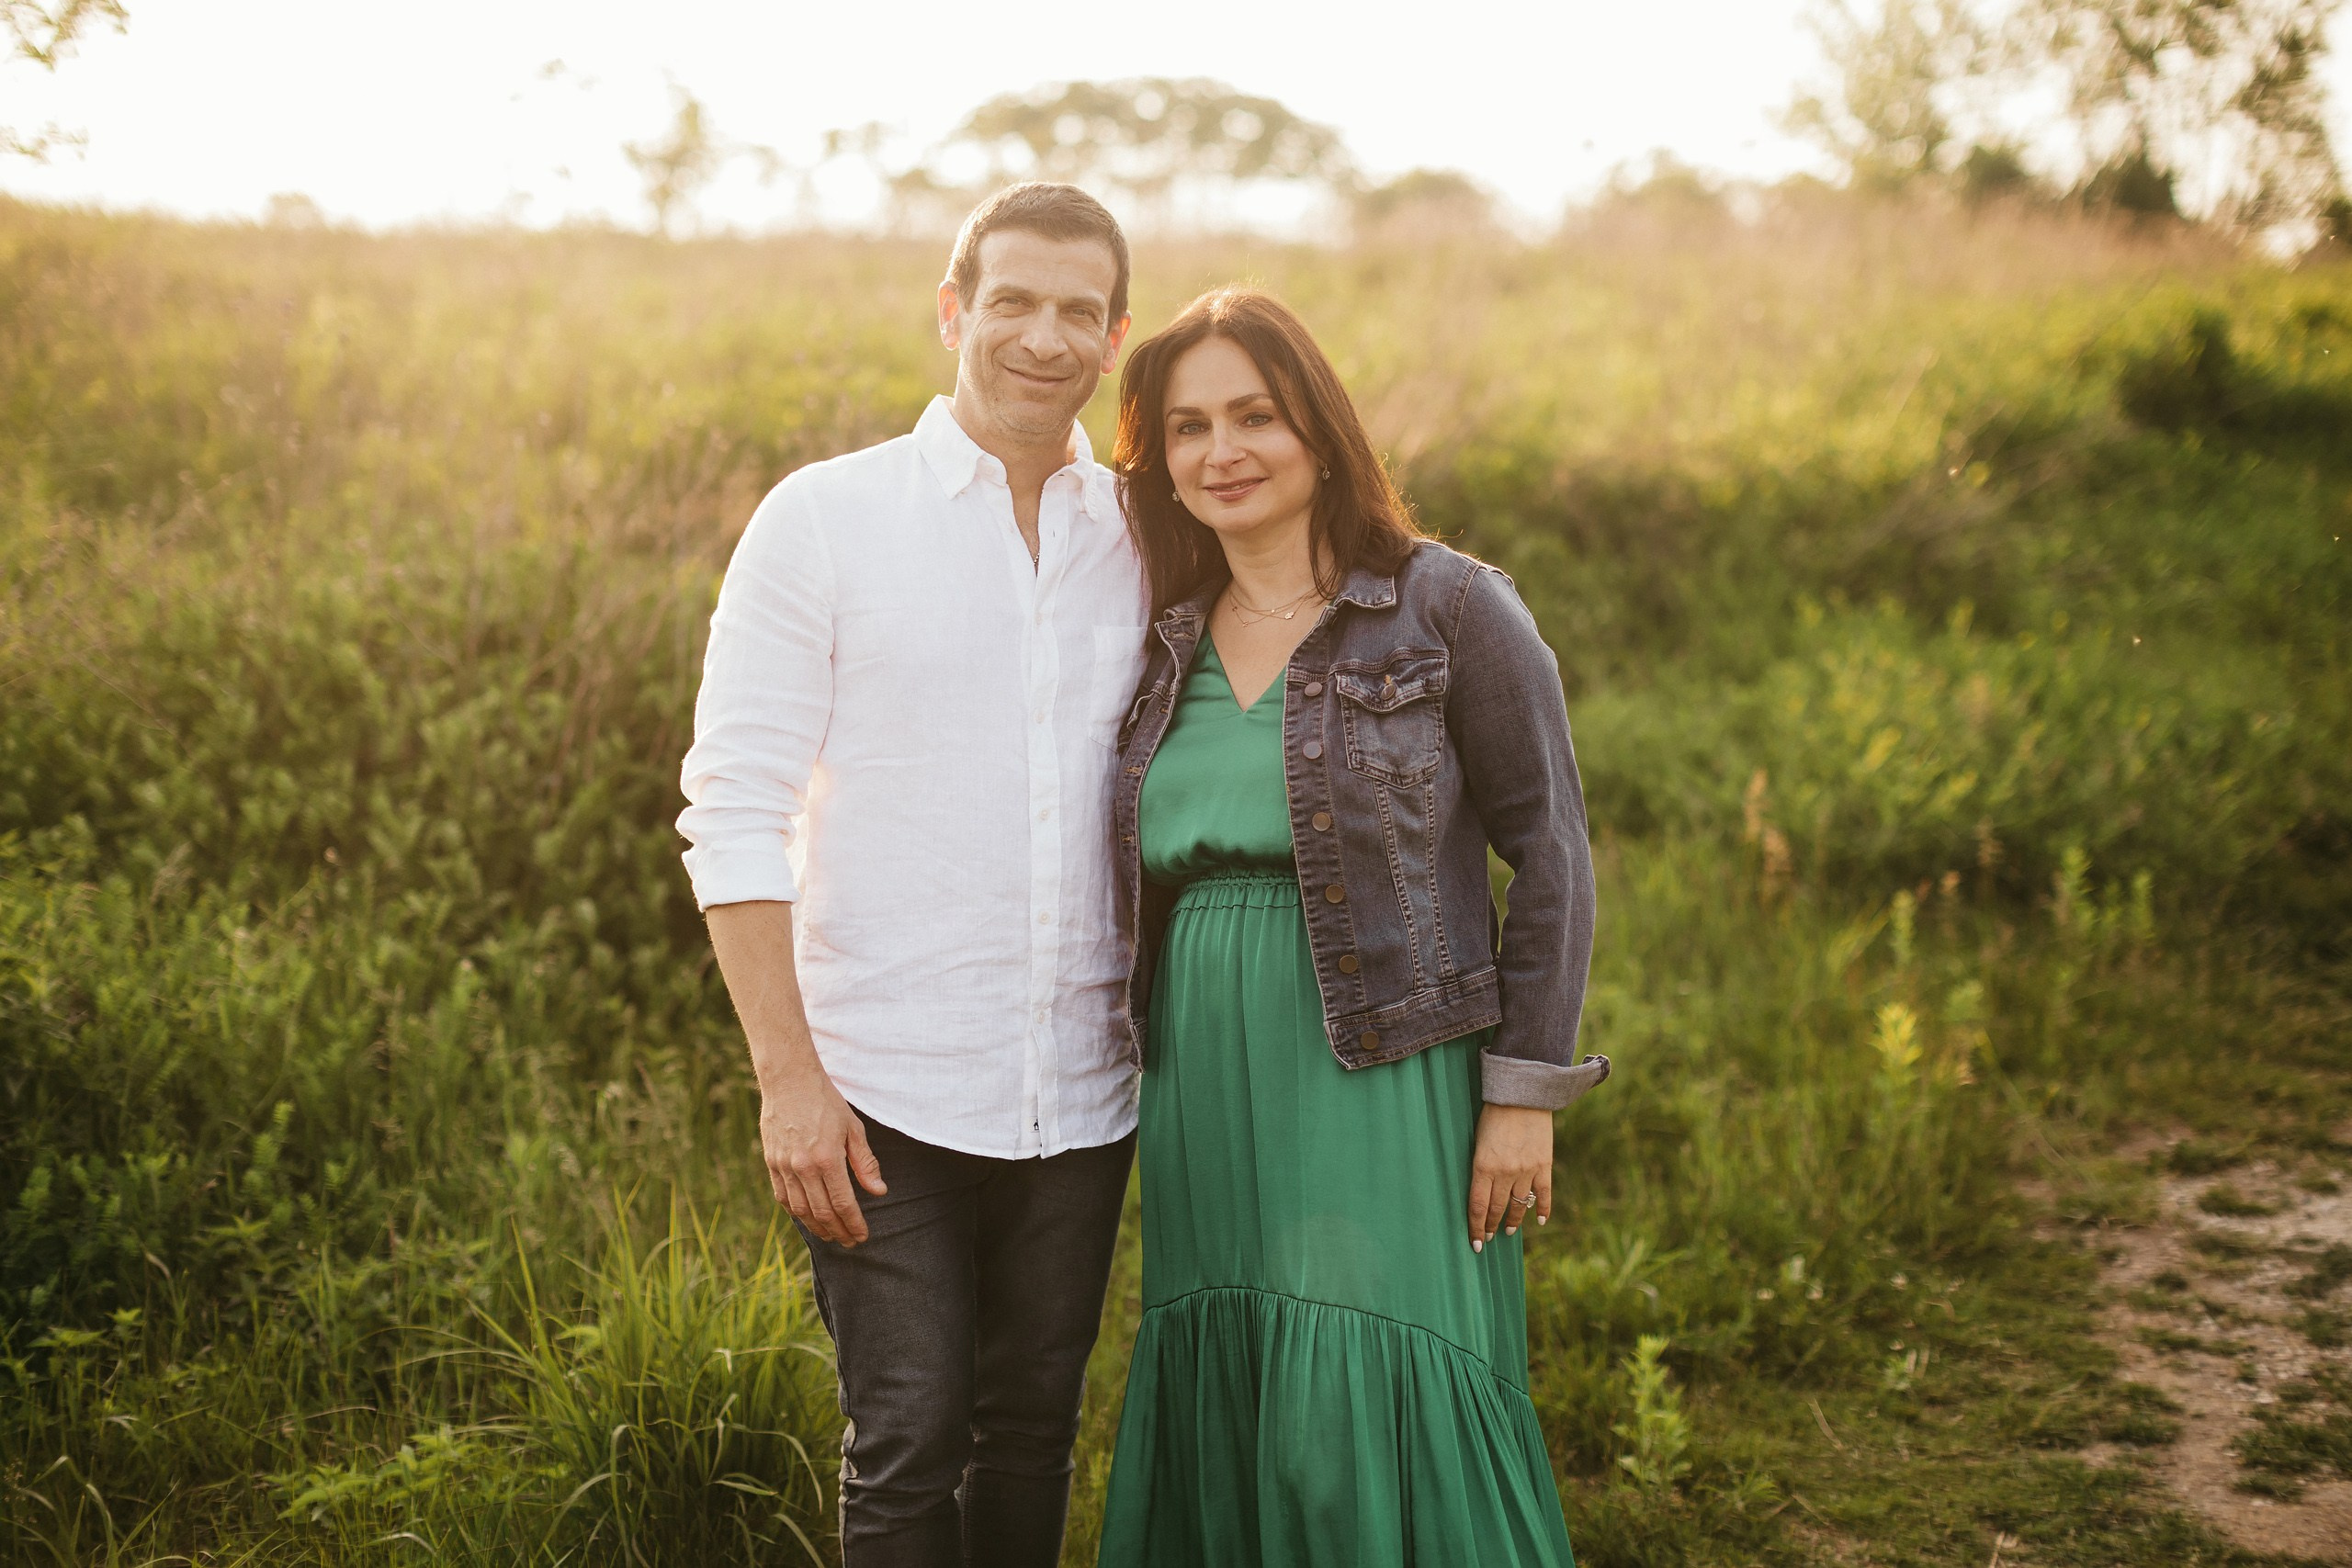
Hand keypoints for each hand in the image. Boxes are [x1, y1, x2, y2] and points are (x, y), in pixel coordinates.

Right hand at [759, 1063, 887, 1246]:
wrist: (789, 1080)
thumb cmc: (826, 1101)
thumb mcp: (853, 1128)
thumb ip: (865, 1163)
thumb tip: (879, 1191)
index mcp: (828, 1159)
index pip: (842, 1203)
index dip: (854, 1224)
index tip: (862, 1236)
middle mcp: (803, 1167)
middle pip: (821, 1212)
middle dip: (838, 1231)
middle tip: (850, 1241)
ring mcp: (784, 1166)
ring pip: (800, 1210)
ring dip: (817, 1228)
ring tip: (831, 1235)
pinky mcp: (771, 1163)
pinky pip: (782, 1197)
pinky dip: (795, 1213)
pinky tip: (807, 1218)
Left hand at [1468, 1104, 1553, 1251]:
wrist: (1522, 1094)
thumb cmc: (1493, 1114)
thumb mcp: (1477, 1140)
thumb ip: (1480, 1166)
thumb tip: (1480, 1189)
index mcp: (1483, 1166)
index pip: (1478, 1207)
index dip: (1476, 1228)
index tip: (1475, 1244)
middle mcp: (1504, 1173)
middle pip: (1497, 1209)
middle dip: (1491, 1227)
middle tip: (1488, 1238)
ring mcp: (1526, 1170)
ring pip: (1520, 1205)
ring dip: (1514, 1221)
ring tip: (1509, 1231)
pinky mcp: (1544, 1164)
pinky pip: (1544, 1194)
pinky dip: (1543, 1209)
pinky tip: (1541, 1221)